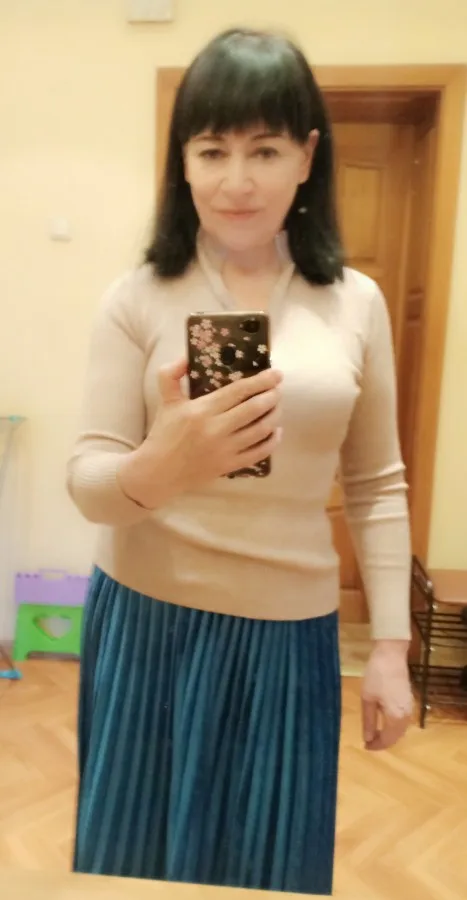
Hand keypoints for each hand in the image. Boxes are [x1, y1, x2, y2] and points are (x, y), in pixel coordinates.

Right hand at [120, 358, 282, 507]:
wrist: (158, 471)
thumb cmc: (163, 433)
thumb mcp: (165, 400)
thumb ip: (170, 375)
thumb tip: (185, 359)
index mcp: (202, 410)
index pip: (238, 391)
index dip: (261, 381)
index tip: (275, 374)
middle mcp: (216, 429)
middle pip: (254, 409)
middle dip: (272, 396)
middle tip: (278, 389)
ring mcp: (225, 449)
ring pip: (260, 430)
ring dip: (274, 416)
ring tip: (278, 406)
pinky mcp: (229, 466)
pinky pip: (258, 453)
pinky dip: (272, 442)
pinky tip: (276, 432)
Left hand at [361, 640, 412, 750]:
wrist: (391, 655)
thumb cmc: (376, 676)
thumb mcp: (367, 699)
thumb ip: (369, 721)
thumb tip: (368, 739)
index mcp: (396, 717)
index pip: (388, 740)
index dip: (376, 746)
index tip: (365, 746)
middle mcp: (406, 716)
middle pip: (396, 737)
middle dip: (383, 742)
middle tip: (368, 742)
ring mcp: (409, 708)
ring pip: (401, 730)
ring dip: (389, 734)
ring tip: (374, 733)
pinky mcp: (409, 700)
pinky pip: (403, 721)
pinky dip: (394, 726)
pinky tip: (383, 721)